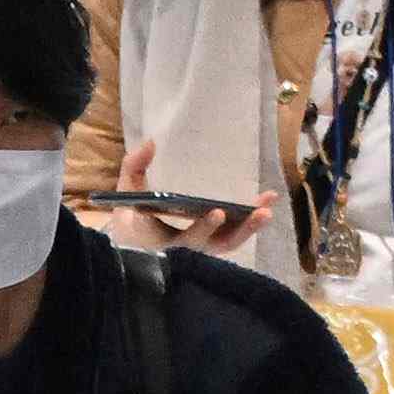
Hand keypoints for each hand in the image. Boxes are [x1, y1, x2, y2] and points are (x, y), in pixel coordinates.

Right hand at [79, 136, 248, 246]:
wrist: (131, 243)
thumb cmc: (129, 214)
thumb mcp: (126, 189)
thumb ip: (134, 165)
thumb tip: (152, 142)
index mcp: (158, 240)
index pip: (180, 238)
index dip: (201, 228)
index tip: (218, 212)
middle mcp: (181, 251)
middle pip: (214, 245)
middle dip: (238, 230)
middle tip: (259, 213)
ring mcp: (197, 250)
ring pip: (227, 244)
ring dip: (250, 229)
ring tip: (268, 210)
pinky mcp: (209, 246)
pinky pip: (231, 239)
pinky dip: (249, 225)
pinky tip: (265, 206)